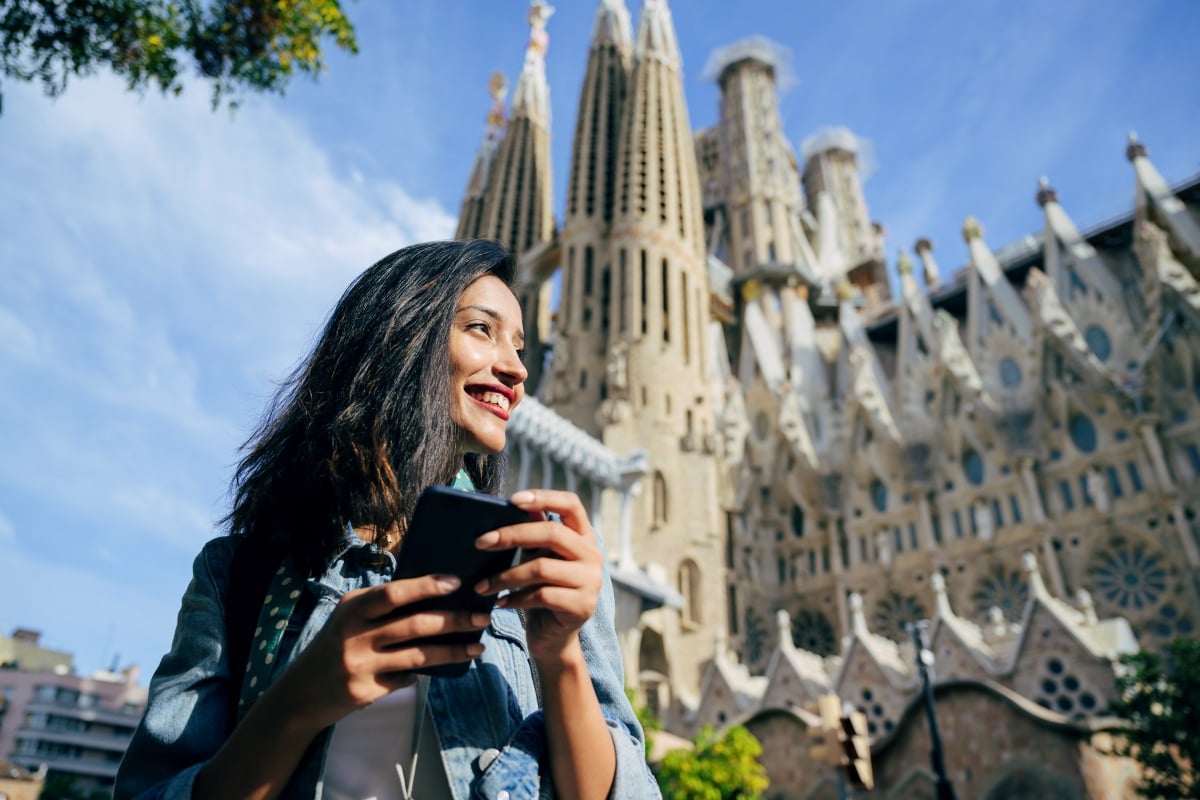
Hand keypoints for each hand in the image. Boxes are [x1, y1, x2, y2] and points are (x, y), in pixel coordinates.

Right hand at [273, 574, 490, 731]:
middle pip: (414, 624)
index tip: (456, 582)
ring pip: (419, 655)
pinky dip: (425, 672)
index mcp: (352, 608)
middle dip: (455, 620)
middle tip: (482, 617)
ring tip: (478, 646)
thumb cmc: (335, 645)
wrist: (300, 693)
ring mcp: (359, 665)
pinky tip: (441, 667)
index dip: (426, 586)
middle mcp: (354, 635)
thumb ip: (380, 606)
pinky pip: (407, 678)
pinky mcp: (366, 691)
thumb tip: (433, 594)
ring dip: (453, 650)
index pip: (394, 592)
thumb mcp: (349, 618)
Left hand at [474, 489, 603, 662]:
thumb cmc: (542, 592)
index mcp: (583, 537)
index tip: (513, 500)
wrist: (554, 640)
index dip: (544, 497)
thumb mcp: (537, 558)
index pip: (572, 504)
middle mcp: (593, 555)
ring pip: (542, 568)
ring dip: (505, 576)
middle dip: (512, 536)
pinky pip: (541, 596)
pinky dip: (515, 598)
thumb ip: (532, 534)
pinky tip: (499, 602)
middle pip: (552, 533)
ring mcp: (591, 582)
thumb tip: (508, 505)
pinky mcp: (582, 606)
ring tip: (482, 585)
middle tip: (480, 543)